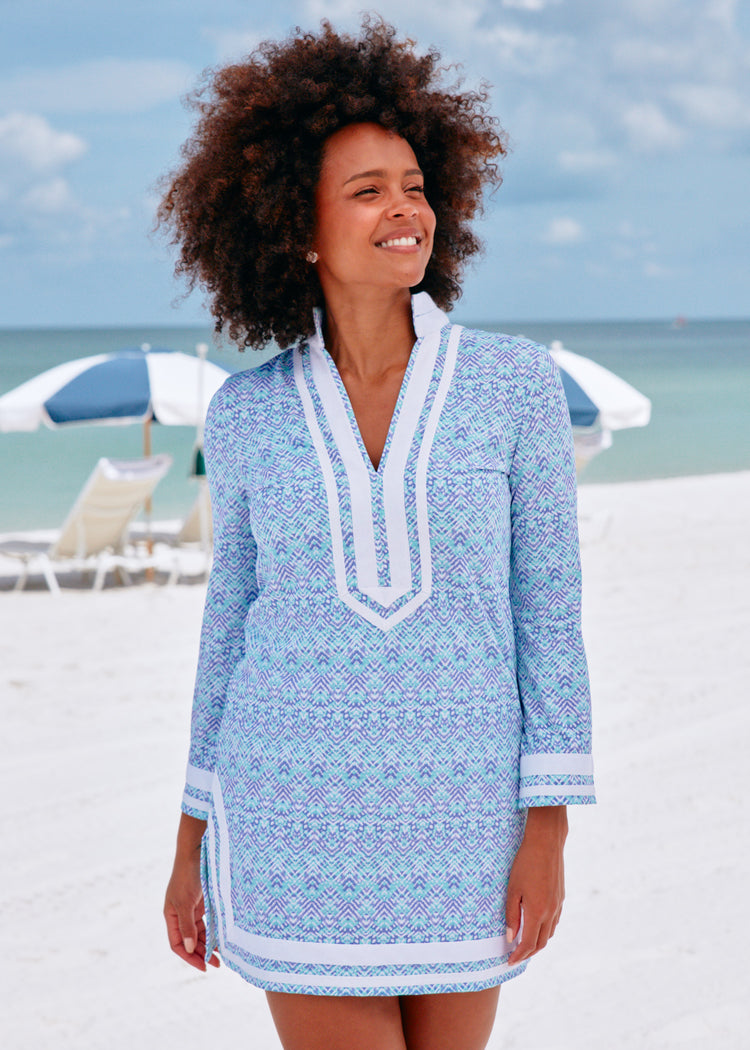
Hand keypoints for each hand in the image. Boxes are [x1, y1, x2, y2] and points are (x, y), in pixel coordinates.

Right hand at [164, 814, 219, 970]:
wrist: (196, 850)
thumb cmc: (187, 875)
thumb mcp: (186, 902)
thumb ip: (187, 926)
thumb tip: (190, 949)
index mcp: (171, 915)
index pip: (177, 944)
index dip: (188, 957)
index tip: (203, 967)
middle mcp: (180, 913)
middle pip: (189, 940)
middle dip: (201, 953)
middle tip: (216, 964)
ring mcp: (191, 907)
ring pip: (199, 932)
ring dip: (208, 944)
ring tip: (220, 956)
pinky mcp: (202, 901)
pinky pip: (207, 922)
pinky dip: (213, 931)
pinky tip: (221, 939)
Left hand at [505, 805, 566, 965]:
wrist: (546, 843)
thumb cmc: (525, 863)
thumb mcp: (512, 889)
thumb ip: (511, 915)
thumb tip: (510, 937)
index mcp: (537, 912)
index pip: (528, 944)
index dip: (519, 956)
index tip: (509, 961)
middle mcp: (551, 912)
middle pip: (541, 943)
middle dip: (528, 953)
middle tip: (516, 956)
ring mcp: (558, 905)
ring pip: (549, 933)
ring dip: (537, 942)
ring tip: (524, 943)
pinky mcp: (561, 897)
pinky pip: (554, 921)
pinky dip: (545, 929)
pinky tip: (536, 925)